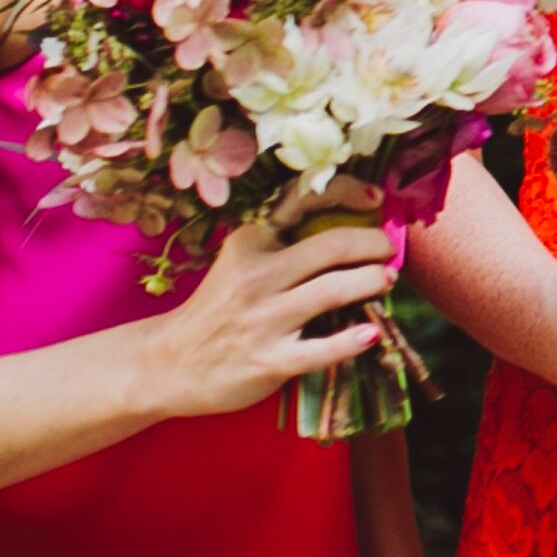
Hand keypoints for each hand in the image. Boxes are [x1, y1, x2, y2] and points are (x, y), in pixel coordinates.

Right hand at [135, 215, 401, 422]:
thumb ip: (284, 245)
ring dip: (372, 282)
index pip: (302, 201)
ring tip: (386, 280)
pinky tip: (371, 335)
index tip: (376, 198)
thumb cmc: (217, 310)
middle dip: (374, 245)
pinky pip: (322, 349)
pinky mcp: (269, 361)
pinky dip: (352, 341)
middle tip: (389, 250)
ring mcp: (262, 320)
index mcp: (250, 243)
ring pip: (333, 291)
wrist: (167, 364)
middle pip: (331, 246)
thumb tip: (354, 231)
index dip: (348, 192)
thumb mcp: (240, 263)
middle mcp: (255, 276)